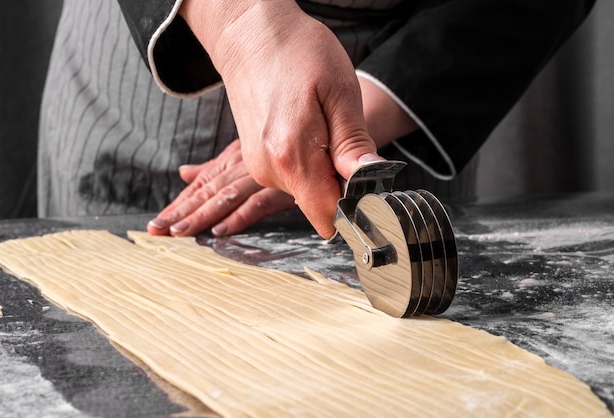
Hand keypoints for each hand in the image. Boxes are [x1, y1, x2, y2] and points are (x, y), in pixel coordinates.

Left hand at [147, 140, 295, 236]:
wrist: (324, 141)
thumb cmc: (285, 150)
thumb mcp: (244, 156)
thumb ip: (215, 168)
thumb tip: (183, 173)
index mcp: (231, 162)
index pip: (200, 186)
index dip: (178, 205)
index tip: (156, 224)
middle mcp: (242, 168)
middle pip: (206, 193)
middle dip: (180, 212)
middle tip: (156, 230)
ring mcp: (262, 177)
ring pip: (226, 198)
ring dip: (202, 216)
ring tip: (180, 232)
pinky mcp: (283, 189)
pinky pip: (258, 204)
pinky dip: (239, 216)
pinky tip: (221, 230)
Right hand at [180, 0, 382, 238]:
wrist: (251, 36)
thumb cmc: (298, 53)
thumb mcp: (339, 91)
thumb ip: (353, 144)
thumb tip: (372, 182)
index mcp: (293, 157)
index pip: (329, 217)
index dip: (355, 208)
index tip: (369, 186)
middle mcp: (270, 171)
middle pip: (320, 204)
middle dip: (341, 184)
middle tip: (345, 138)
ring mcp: (260, 168)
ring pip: (307, 191)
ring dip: (323, 170)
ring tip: (321, 125)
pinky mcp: (257, 162)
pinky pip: (293, 177)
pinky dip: (307, 163)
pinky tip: (307, 129)